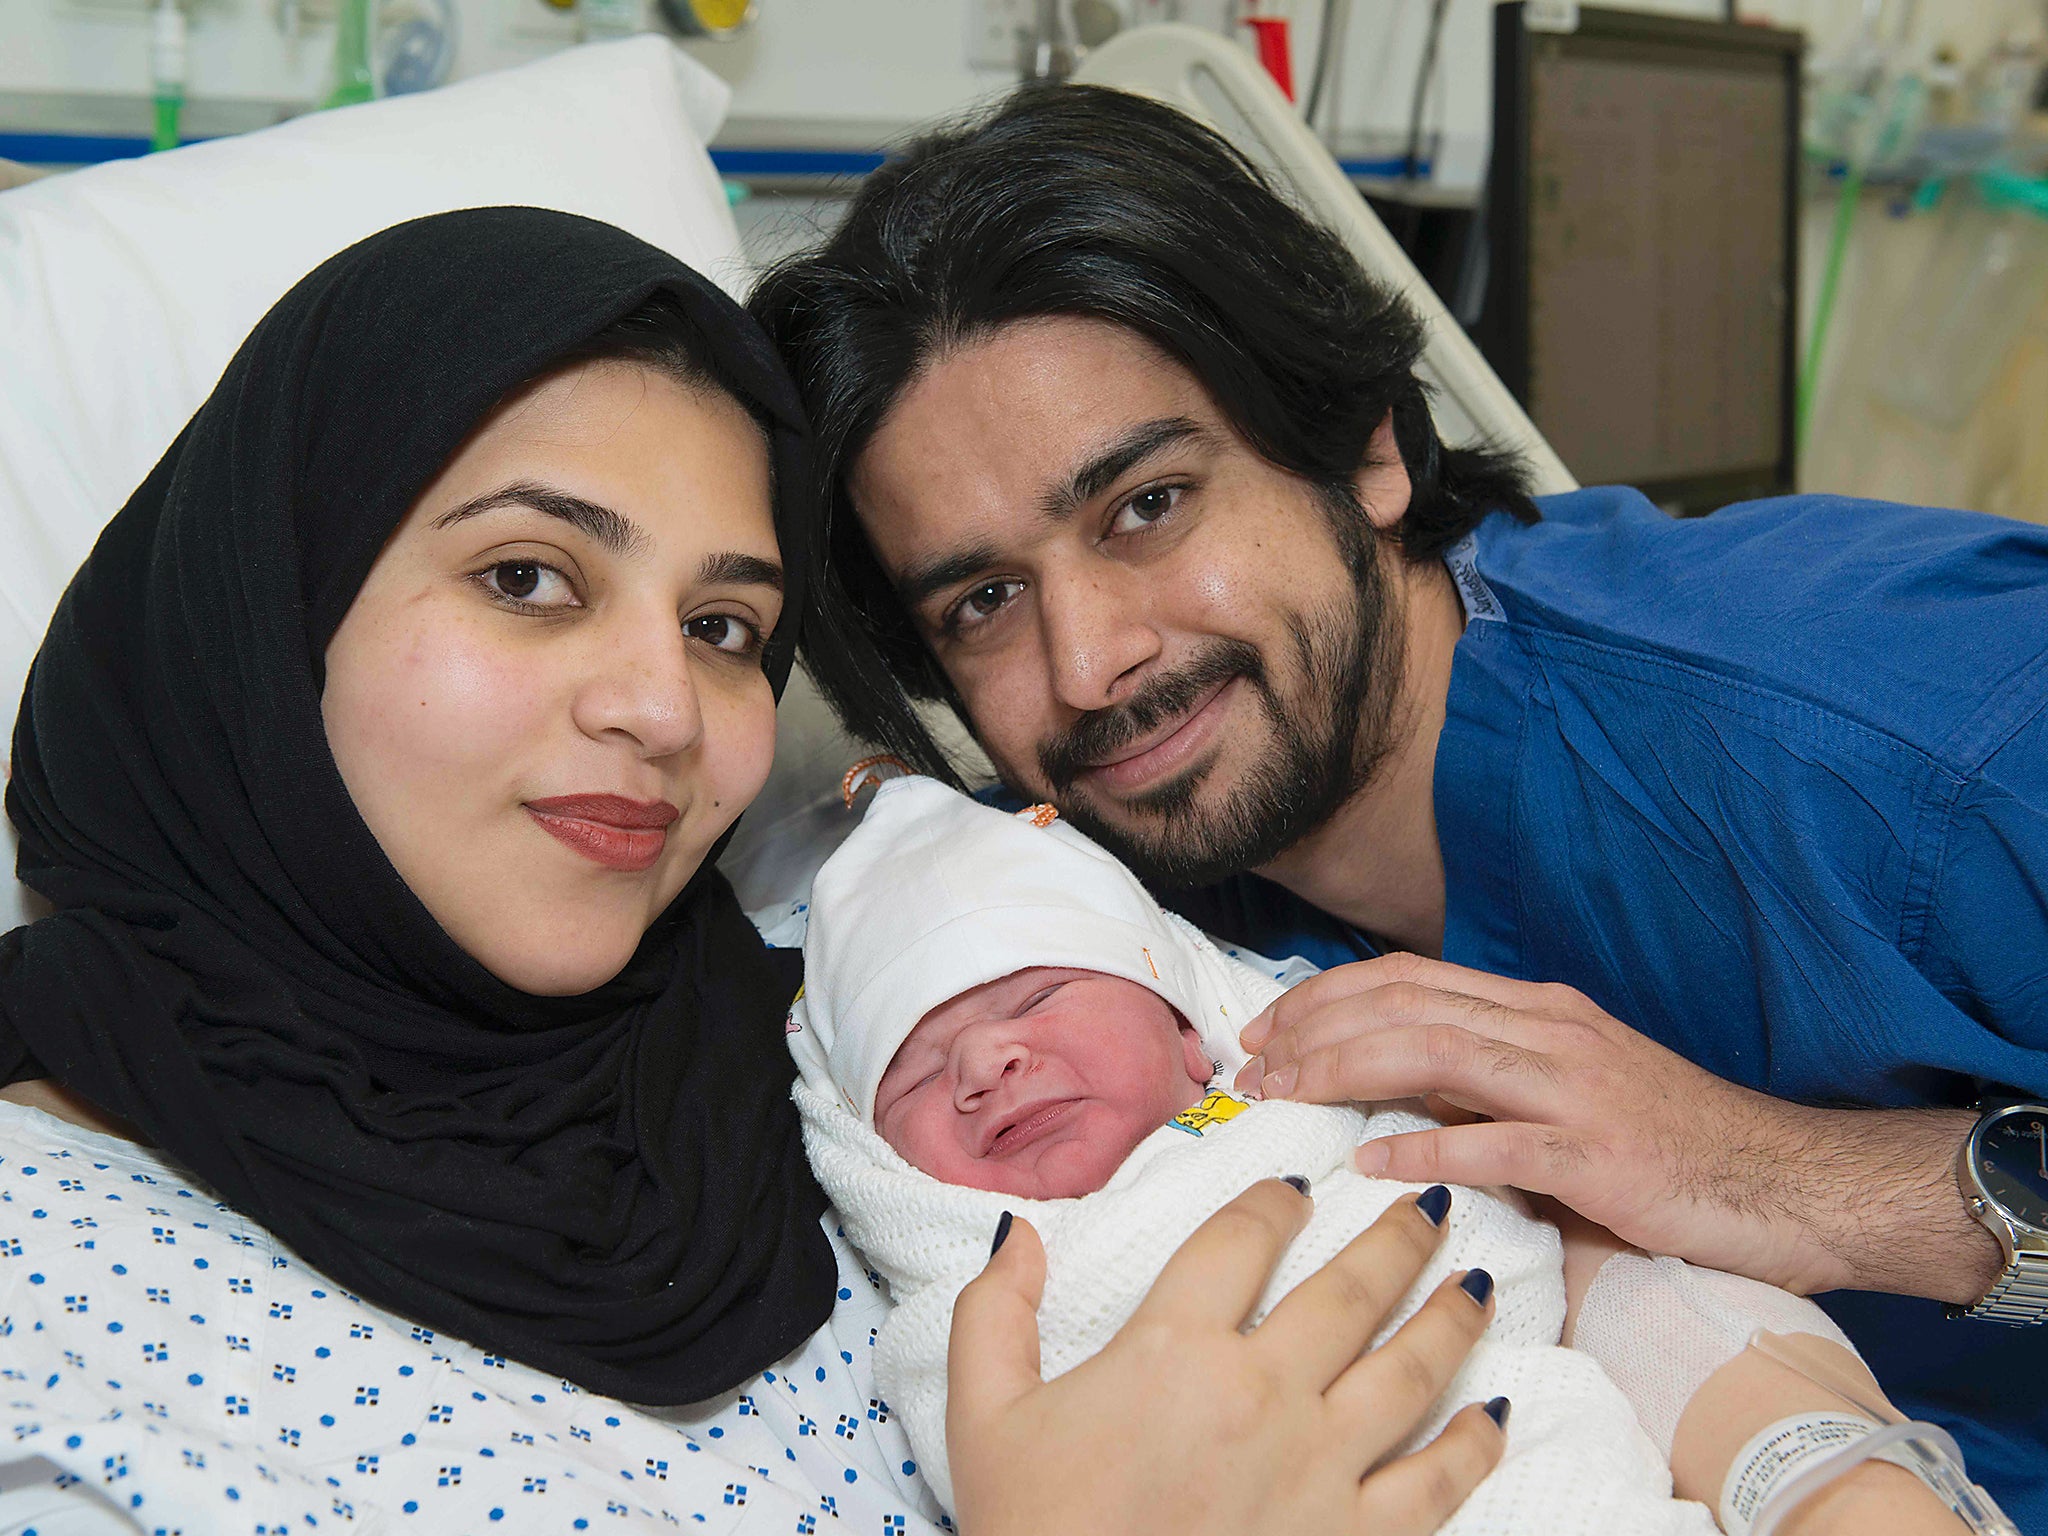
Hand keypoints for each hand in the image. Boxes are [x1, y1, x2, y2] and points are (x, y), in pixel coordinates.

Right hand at [947, 1180, 1507, 1535]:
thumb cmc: (1032, 1531)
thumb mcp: (983, 1414)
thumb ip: (994, 1312)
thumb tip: (1017, 1231)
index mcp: (1174, 1349)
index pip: (1242, 1240)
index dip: (1275, 1200)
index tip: (1299, 1186)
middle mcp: (1261, 1393)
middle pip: (1351, 1290)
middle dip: (1399, 1237)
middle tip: (1433, 1206)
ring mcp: (1318, 1470)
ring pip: (1410, 1370)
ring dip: (1453, 1317)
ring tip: (1481, 1282)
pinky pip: (1435, 1484)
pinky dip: (1473, 1445)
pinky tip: (1495, 1414)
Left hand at [1234, 953, 1996, 1299]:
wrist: (1788, 1179)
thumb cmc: (1670, 1140)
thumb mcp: (1567, 1087)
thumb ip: (1485, 1079)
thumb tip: (1388, 1090)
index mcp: (1536, 1009)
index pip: (1405, 979)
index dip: (1324, 996)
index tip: (1266, 1029)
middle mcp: (1548, 1030)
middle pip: (1404, 1004)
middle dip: (1313, 1028)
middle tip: (1250, 1065)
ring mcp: (1574, 1087)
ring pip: (1436, 1053)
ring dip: (1345, 1070)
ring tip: (1284, 1097)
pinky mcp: (1600, 1155)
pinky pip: (1498, 1143)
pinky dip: (1428, 1146)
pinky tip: (1373, 1162)